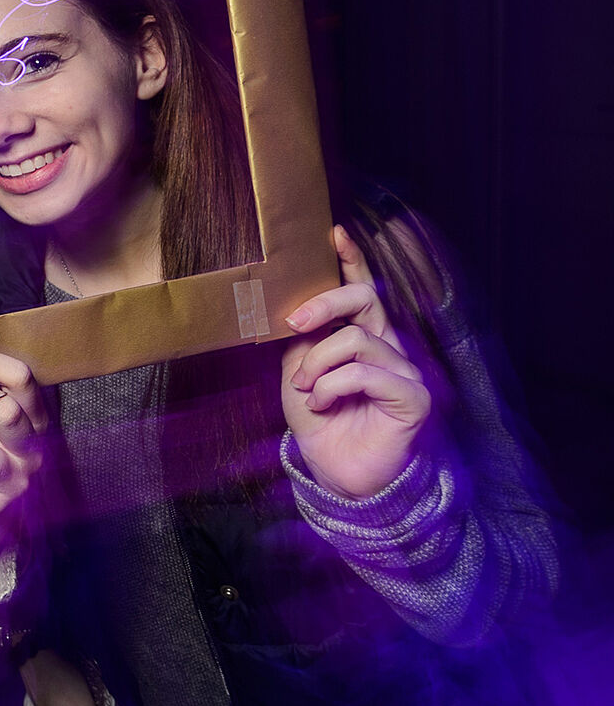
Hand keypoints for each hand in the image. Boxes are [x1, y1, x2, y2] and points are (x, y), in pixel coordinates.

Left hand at [281, 226, 431, 498]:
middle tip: (293, 325)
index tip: (334, 233)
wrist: (337, 473)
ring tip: (306, 390)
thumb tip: (298, 313)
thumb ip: (305, 342)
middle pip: (365, 299)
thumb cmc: (321, 422)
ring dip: (317, 364)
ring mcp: (404, 370)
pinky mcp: (413, 397)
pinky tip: (322, 404)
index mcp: (363, 336)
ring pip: (356, 339)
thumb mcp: (300, 375)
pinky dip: (333, 386)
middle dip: (324, 304)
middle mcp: (389, 347)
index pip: (363, 289)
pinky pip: (366, 373)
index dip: (351, 260)